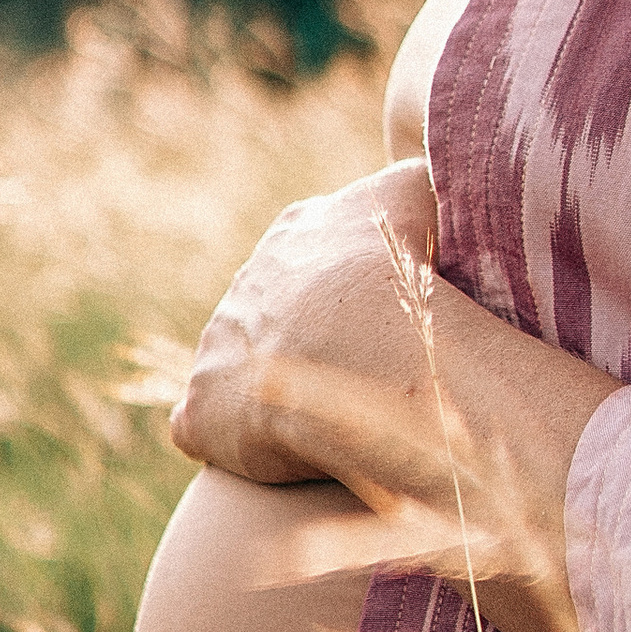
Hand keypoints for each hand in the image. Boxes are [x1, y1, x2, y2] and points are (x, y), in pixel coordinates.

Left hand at [170, 160, 437, 486]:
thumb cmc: (404, 272)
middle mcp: (246, 282)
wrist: (365, 351)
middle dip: (313, 336)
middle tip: (365, 370)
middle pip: (279, 308)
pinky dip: (234, 438)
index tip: (389, 313)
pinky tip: (277, 453)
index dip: (357, 285)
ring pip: (243, 365)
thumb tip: (428, 179)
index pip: (321, 252)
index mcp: (296, 233)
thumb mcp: (416, 192)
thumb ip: (414, 179)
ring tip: (331, 417)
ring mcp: (216, 346)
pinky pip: (208, 425)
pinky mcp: (202, 411)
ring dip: (277, 389)